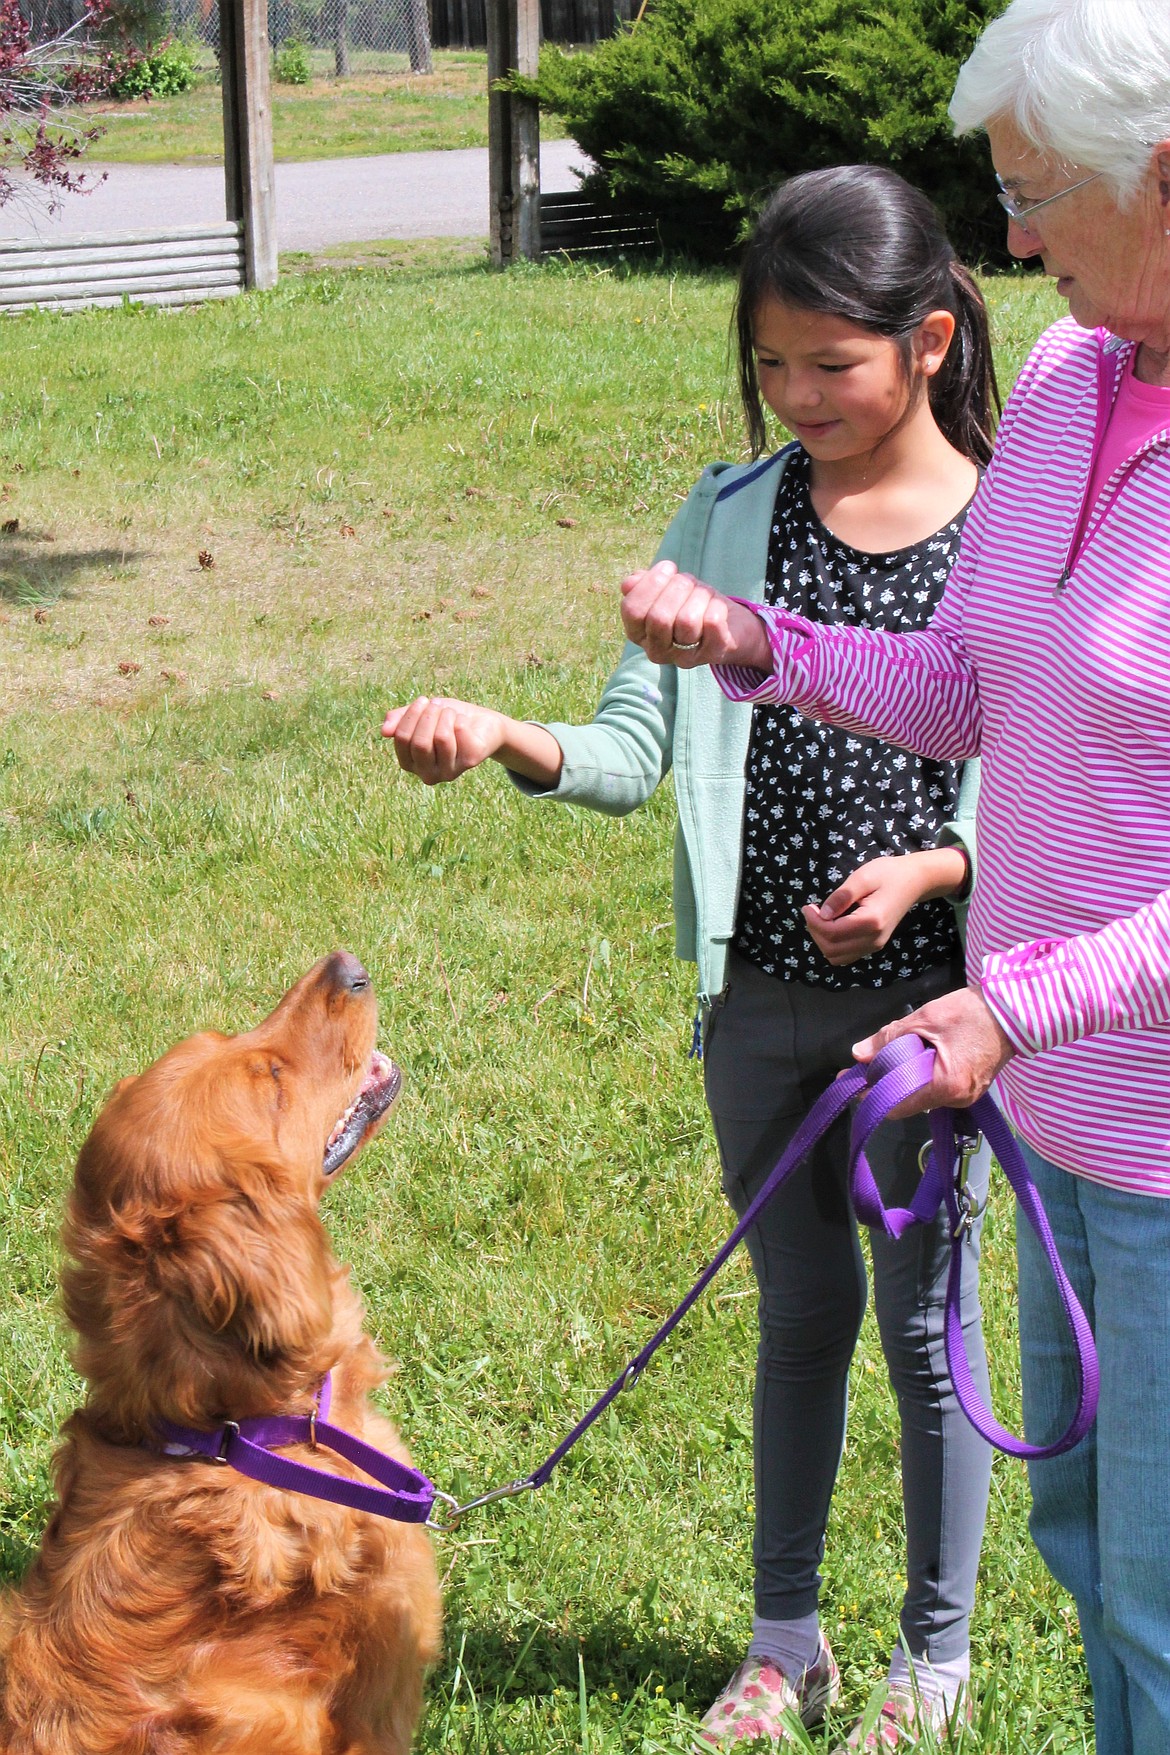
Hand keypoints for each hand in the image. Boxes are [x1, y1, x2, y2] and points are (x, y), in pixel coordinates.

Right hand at [381, 696, 507, 784]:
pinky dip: (461, 719)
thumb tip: (384, 731)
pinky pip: (460, 732)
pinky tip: (465, 722)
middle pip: (420, 743)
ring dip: (446, 716)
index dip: (410, 715)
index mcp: (410, 763)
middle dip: (428, 716)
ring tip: (451, 712)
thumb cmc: (446, 719)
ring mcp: (449, 772)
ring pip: (441, 738)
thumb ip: (399, 721)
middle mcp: (427, 773)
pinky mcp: (469, 762)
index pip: (401, 739)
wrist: (482, 723)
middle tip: (437, 704)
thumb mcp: (420, 714)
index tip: (422, 700)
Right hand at [620, 560, 770, 668]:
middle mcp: (657, 651)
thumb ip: (643, 585)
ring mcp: (685, 657)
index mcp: (639, 634)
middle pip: (658, 617)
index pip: (632, 610)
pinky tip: (717, 607)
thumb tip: (629, 583)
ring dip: (699, 596)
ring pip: (687, 621)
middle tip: (688, 582)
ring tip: (704, 595)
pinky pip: (711, 622)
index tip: (668, 568)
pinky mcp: (713, 653)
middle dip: (677, 588)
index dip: (650, 583)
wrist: (731, 626)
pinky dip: (716, 605)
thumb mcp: (666, 589)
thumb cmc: (692, 605)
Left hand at [803, 849, 968, 966]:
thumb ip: (842, 896)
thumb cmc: (888, 873)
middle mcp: (874, 939)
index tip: (808, 906)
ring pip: (837, 957)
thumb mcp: (863, 877)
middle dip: (816, 931)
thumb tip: (823, 914)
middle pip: (832, 949)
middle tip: (813, 911)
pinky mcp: (874, 945)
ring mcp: (875, 945)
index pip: (832, 933)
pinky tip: (832, 925)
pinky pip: (846, 956)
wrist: (914, 881)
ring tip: (821, 919)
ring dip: (823, 940)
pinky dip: (833, 945)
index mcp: (872, 921)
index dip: (814, 922)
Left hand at [852, 986, 1014, 1116]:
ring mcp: (966, 1096)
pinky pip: (936, 1087)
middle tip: (865, 1063)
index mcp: (945, 1086)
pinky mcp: (971, 1087)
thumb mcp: (924, 1019)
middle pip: (908, 1100)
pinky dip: (921, 1074)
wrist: (1015, 1011)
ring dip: (903, 1076)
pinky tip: (913, 1055)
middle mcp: (957, 1099)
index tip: (852, 1080)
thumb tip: (859, 1054)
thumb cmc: (971, 1013)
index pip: (897, 1105)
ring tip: (888, 1054)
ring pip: (921, 1093)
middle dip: (885, 1082)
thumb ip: (888, 1039)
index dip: (872, 1093)